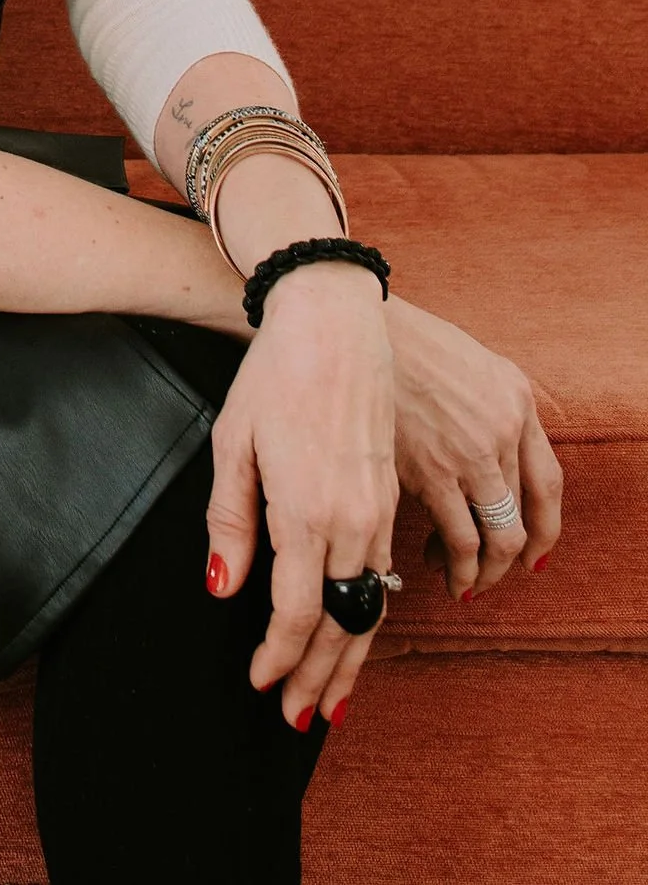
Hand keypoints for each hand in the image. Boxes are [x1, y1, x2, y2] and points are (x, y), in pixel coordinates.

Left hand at [207, 263, 399, 730]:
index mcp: (306, 510)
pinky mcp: (391, 496)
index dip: (280, 657)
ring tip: (333, 699)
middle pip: (341, 622)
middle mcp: (352, 520)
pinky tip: (357, 629)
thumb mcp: (233, 443)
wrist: (335, 321)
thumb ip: (231, 523)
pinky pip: (386, 573)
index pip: (295, 612)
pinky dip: (371, 613)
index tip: (262, 685)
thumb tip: (224, 590)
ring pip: (371, 605)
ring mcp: (378, 509)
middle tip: (302, 719)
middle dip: (322, 678)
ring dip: (351, 655)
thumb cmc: (273, 376)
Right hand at [384, 295, 562, 600]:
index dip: (545, 528)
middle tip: (490, 574)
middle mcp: (505, 429)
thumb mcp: (466, 363)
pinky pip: (458, 537)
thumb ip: (487, 409)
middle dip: (510, 559)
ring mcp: (473, 453)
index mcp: (517, 397)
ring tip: (462, 582)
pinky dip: (454, 564)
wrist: (357, 324)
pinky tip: (437, 567)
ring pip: (497, 537)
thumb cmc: (400, 341)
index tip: (534, 554)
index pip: (549, 483)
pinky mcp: (433, 472)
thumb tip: (483, 461)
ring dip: (482, 570)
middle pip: (524, 517)